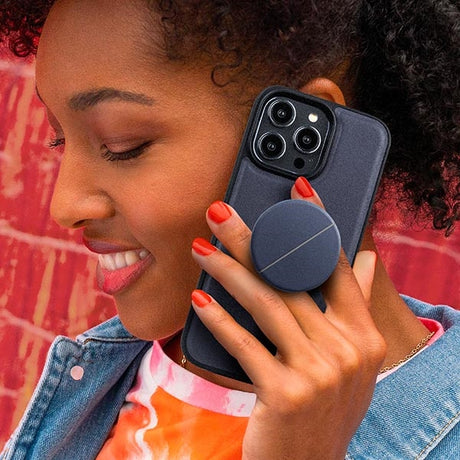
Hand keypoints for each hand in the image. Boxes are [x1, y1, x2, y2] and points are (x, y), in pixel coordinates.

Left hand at [190, 178, 386, 459]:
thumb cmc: (324, 407)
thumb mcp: (351, 359)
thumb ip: (356, 307)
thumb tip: (365, 258)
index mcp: (364, 336)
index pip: (337, 266)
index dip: (318, 225)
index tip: (299, 192)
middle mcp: (348, 350)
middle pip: (292, 278)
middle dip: (253, 239)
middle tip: (221, 211)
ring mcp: (319, 372)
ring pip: (266, 304)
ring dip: (228, 270)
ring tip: (202, 248)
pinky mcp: (286, 393)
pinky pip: (245, 345)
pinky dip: (220, 320)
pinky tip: (199, 299)